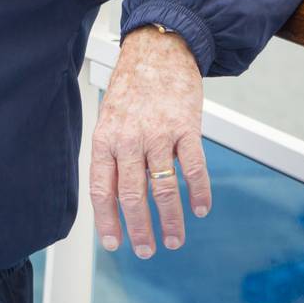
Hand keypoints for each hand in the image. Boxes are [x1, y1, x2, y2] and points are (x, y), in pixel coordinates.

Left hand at [89, 26, 211, 257]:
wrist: (158, 51)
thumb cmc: (133, 88)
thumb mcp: (110, 120)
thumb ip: (113, 155)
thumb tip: (114, 197)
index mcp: (106, 139)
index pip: (102, 189)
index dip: (107, 220)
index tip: (114, 244)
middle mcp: (129, 139)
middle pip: (132, 195)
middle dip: (139, 229)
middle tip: (146, 251)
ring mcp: (158, 134)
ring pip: (163, 188)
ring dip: (170, 220)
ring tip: (174, 240)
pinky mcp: (186, 127)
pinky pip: (194, 168)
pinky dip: (199, 193)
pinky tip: (201, 209)